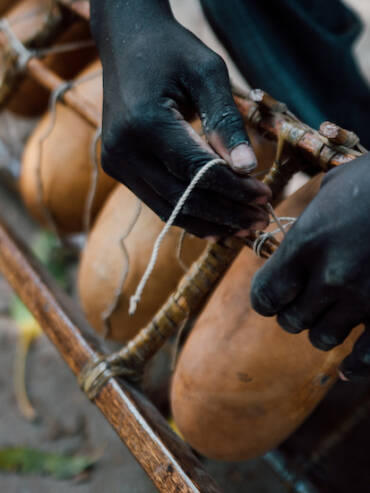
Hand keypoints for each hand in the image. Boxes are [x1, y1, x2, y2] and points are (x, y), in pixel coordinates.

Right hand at [90, 0, 270, 237]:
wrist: (125, 42)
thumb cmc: (171, 50)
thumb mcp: (207, 73)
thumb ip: (226, 121)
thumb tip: (248, 168)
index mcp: (144, 123)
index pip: (197, 171)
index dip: (234, 190)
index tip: (265, 198)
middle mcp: (124, 150)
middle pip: (183, 197)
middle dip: (226, 214)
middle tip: (260, 221)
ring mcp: (116, 163)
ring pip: (169, 208)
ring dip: (209, 222)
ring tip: (243, 228)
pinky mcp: (118, 168)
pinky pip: (158, 201)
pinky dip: (188, 214)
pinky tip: (216, 222)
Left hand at [251, 153, 369, 379]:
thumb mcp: (334, 187)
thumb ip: (309, 219)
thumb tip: (296, 237)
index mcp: (307, 244)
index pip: (265, 294)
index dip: (266, 299)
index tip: (273, 297)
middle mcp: (331, 276)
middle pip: (291, 320)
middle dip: (293, 312)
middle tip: (303, 301)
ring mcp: (365, 297)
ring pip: (323, 338)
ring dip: (323, 329)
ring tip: (331, 314)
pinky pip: (367, 357)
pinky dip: (355, 365)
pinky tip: (347, 367)